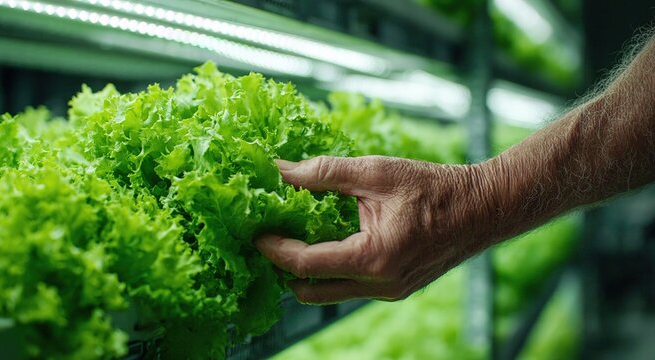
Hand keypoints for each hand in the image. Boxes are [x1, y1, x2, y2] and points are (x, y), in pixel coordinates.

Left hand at [255, 155, 493, 303]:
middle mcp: (379, 286)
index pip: (305, 264)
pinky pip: (351, 288)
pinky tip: (326, 242)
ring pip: (330, 294)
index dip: (274, 248)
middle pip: (310, 290)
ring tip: (293, 239)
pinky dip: (331, 271)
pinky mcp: (395, 290)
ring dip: (307, 273)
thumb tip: (280, 170)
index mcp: (372, 258)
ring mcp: (388, 292)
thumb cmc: (434, 188)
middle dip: (284, 268)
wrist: (483, 209)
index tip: (255, 232)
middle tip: (269, 239)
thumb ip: (323, 173)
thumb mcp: (376, 172)